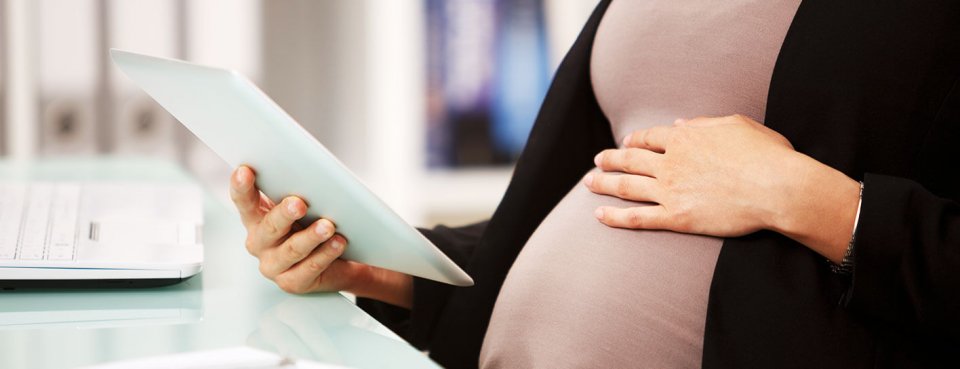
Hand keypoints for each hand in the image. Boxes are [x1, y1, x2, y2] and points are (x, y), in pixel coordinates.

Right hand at [230, 166, 412, 306]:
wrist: (335, 262)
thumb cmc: (311, 226)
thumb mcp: (301, 208)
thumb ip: (295, 193)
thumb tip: (308, 173)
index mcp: (256, 218)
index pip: (244, 201)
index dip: (241, 186)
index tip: (245, 171)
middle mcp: (259, 242)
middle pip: (269, 227)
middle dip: (284, 214)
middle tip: (298, 203)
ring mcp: (274, 265)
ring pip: (292, 249)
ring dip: (311, 236)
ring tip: (327, 226)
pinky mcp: (293, 282)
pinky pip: (309, 267)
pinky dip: (325, 254)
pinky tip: (338, 242)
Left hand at [585, 115, 859, 261]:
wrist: (778, 188)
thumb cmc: (767, 155)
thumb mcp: (737, 125)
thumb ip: (703, 123)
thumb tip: (679, 124)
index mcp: (685, 137)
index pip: (649, 137)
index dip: (634, 140)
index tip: (624, 143)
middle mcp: (671, 162)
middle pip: (630, 159)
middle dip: (610, 159)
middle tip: (596, 161)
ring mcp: (670, 190)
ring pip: (626, 186)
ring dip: (603, 183)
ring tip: (588, 182)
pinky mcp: (676, 218)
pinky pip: (637, 218)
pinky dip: (614, 217)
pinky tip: (598, 215)